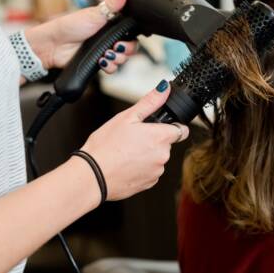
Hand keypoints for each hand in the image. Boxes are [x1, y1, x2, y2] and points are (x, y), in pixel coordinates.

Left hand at [24, 0, 137, 73]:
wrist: (54, 45)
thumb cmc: (70, 26)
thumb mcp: (95, 13)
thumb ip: (113, 3)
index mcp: (110, 24)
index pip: (130, 32)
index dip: (132, 37)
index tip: (125, 38)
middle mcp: (109, 38)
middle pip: (130, 48)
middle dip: (126, 50)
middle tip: (115, 47)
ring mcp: (104, 51)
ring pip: (122, 59)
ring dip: (117, 59)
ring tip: (106, 55)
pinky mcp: (98, 62)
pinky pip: (112, 68)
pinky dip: (109, 67)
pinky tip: (101, 61)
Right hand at [81, 80, 189, 200]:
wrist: (92, 176)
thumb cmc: (106, 146)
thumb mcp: (126, 117)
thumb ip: (150, 102)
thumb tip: (164, 89)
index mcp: (160, 137)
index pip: (181, 130)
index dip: (171, 126)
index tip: (159, 127)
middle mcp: (163, 156)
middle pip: (166, 144)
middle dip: (153, 140)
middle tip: (132, 138)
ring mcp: (156, 172)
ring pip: (157, 158)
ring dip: (147, 155)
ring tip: (126, 152)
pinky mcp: (148, 184)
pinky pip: (150, 172)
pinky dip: (141, 168)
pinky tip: (125, 164)